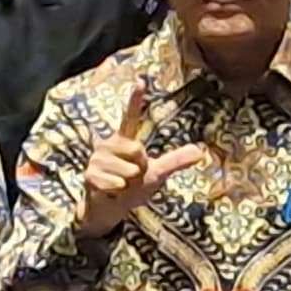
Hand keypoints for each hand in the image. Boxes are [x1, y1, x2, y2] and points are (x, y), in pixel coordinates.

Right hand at [74, 82, 208, 237]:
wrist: (110, 209)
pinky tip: (111, 190)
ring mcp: (97, 158)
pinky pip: (116, 182)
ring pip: (127, 169)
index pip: (130, 117)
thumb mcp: (157, 174)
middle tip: (131, 176)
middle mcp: (109, 144)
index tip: (140, 80)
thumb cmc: (132, 187)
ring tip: (120, 183)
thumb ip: (175, 161)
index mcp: (125, 140)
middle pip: (137, 149)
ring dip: (128, 182)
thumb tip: (200, 151)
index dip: (135, 99)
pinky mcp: (90, 173)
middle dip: (140, 167)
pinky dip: (118, 190)